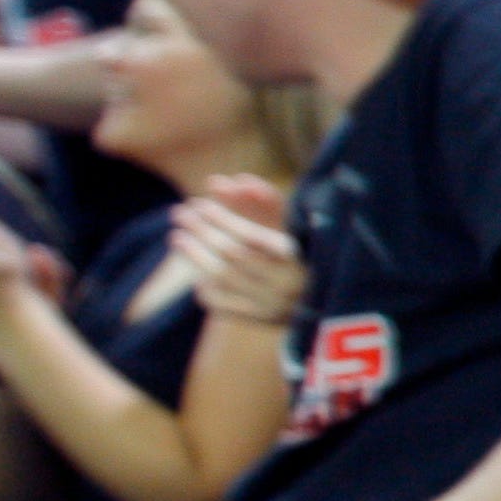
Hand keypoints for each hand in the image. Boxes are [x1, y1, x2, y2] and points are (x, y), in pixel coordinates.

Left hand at [168, 177, 305, 325]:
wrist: (323, 299)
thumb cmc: (302, 253)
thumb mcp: (289, 226)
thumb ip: (264, 203)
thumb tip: (234, 179)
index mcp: (298, 255)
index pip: (251, 236)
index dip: (222, 218)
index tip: (199, 203)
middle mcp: (287, 282)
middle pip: (234, 255)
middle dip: (203, 231)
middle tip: (179, 213)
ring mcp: (273, 304)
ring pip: (225, 278)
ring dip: (196, 255)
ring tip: (177, 237)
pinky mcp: (261, 321)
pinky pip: (223, 305)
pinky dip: (206, 288)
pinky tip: (198, 275)